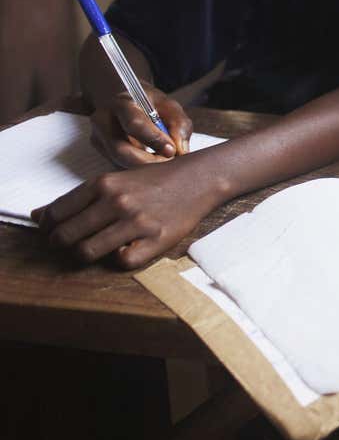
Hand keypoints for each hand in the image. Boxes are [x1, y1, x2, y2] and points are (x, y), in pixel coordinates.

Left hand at [32, 159, 223, 267]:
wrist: (200, 178)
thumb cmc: (155, 179)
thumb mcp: (115, 180)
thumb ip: (79, 197)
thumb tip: (39, 216)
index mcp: (104, 184)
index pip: (57, 213)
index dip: (48, 227)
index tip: (51, 232)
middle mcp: (117, 202)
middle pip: (66, 236)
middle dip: (60, 244)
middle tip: (66, 245)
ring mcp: (137, 222)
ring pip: (87, 252)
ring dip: (83, 255)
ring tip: (91, 249)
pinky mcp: (156, 239)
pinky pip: (122, 261)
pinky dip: (118, 259)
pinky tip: (123, 248)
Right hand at [90, 85, 192, 167]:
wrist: (125, 101)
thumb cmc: (150, 104)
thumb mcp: (169, 106)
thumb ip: (179, 124)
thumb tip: (180, 150)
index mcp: (122, 103)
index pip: (135, 124)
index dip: (155, 140)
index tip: (172, 150)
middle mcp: (103, 120)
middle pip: (120, 150)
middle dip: (148, 161)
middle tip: (169, 162)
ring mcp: (98, 137)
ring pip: (118, 162)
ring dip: (143, 168)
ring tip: (162, 162)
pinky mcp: (100, 151)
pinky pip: (118, 166)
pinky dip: (137, 171)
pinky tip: (152, 164)